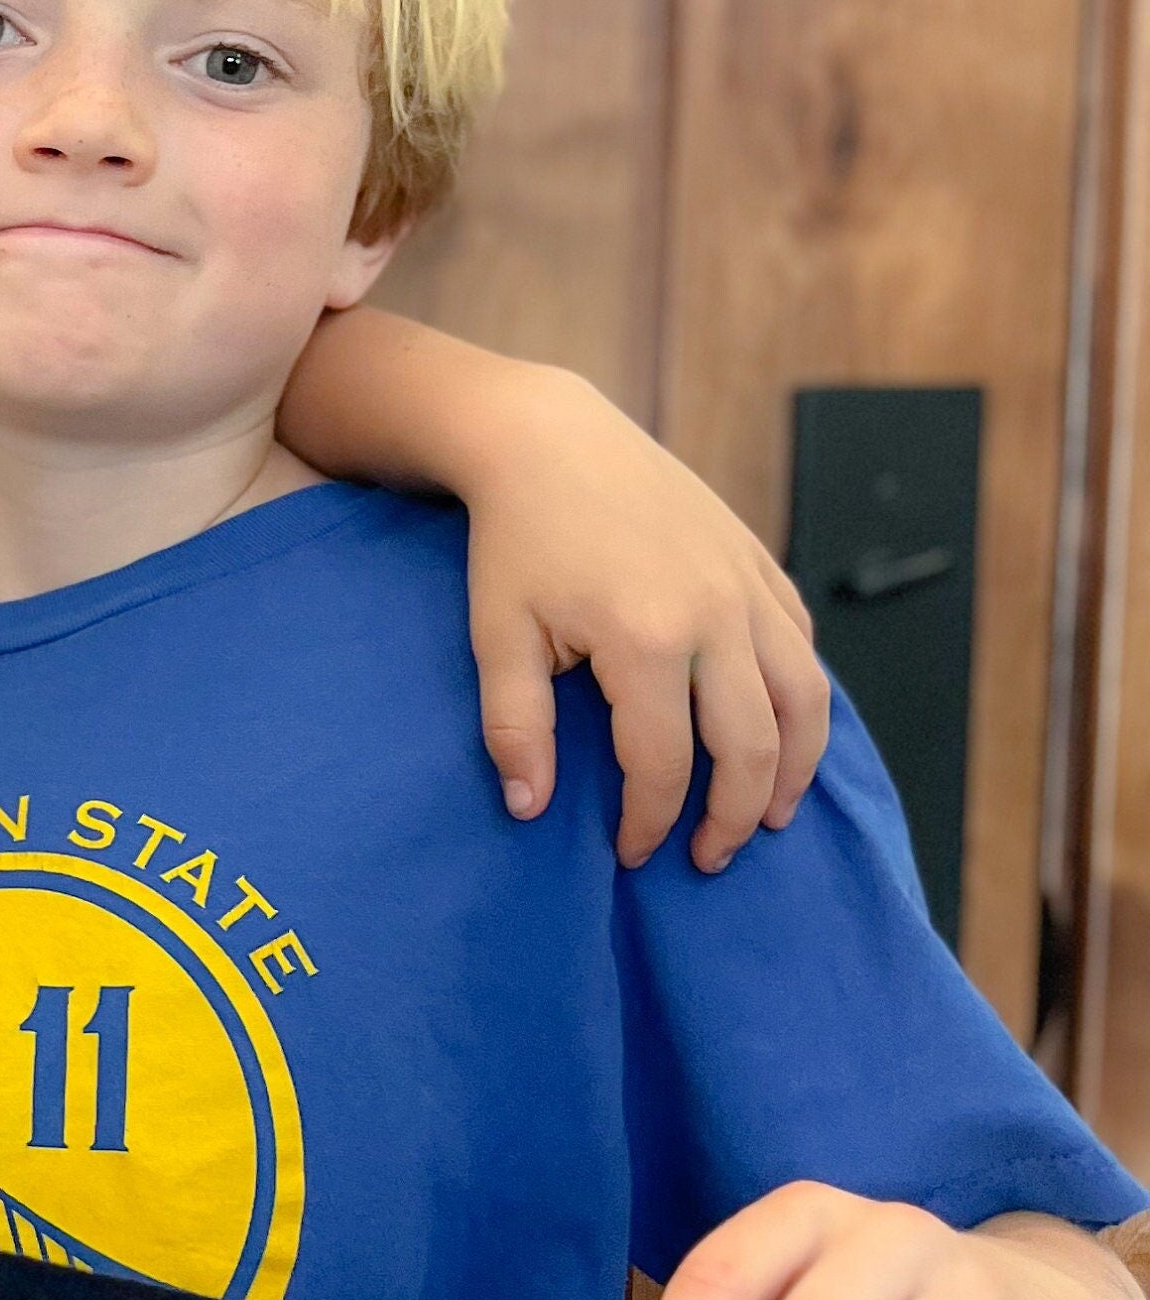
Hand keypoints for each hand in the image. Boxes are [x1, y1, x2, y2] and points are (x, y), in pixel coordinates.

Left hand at [464, 365, 827, 870]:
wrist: (551, 440)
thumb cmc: (516, 541)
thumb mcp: (497, 636)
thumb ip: (515, 728)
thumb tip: (528, 809)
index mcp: (647, 640)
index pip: (664, 765)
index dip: (649, 822)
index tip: (630, 855)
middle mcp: (716, 616)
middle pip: (752, 746)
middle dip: (731, 816)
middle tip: (709, 859)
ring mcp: (748, 587)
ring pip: (803, 700)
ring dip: (793, 769)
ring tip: (768, 816)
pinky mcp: (760, 563)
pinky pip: (802, 647)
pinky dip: (802, 701)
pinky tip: (780, 735)